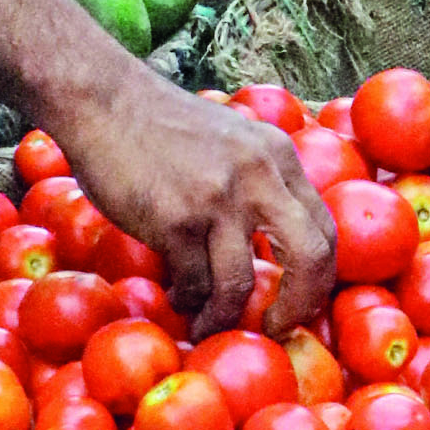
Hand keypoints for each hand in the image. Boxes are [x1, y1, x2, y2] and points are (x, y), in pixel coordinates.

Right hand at [54, 82, 336, 339]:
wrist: (104, 100)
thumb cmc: (162, 125)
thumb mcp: (232, 138)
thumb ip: (259, 178)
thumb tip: (272, 243)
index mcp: (279, 156)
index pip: (325, 228)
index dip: (319, 277)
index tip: (299, 301)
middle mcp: (258, 177)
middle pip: (309, 258)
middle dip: (299, 306)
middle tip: (275, 328)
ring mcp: (218, 199)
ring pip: (238, 285)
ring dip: (222, 317)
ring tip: (205, 324)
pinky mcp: (176, 220)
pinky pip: (193, 282)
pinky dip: (187, 299)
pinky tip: (177, 296)